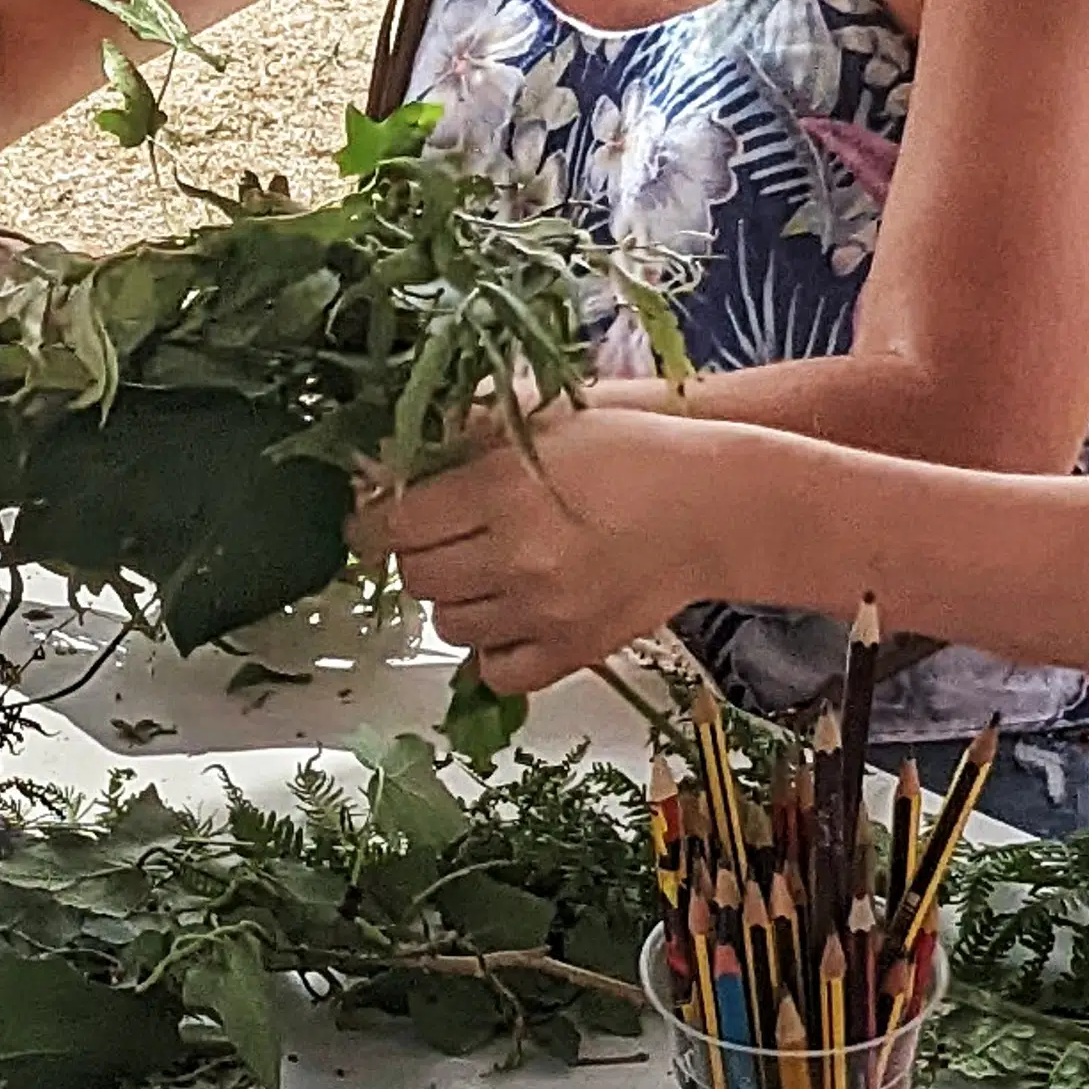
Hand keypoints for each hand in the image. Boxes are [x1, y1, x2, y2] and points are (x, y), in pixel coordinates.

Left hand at [369, 401, 725, 688]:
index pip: (395, 523)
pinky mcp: (573, 650)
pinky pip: (498, 672)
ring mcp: (544, 611)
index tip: (373, 516)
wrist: (716, 507)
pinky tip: (507, 616)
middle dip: (417, 555)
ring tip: (482, 571)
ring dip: (453, 598)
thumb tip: (392, 458)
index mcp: (501, 488)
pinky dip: (490, 650)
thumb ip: (469, 431)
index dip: (371, 521)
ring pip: (450, 624)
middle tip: (439, 536)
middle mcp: (515, 556)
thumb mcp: (547, 416)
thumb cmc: (635, 448)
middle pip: (418, 576)